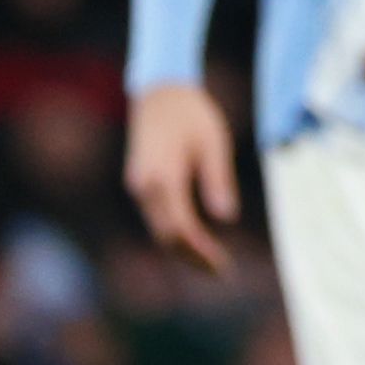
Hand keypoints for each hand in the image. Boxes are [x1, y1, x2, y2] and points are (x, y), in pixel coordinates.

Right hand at [126, 82, 244, 273]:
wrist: (160, 91)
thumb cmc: (192, 114)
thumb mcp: (214, 144)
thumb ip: (218, 180)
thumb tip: (226, 218)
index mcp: (163, 178)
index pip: (181, 229)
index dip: (201, 252)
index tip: (223, 268)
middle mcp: (143, 187)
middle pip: (165, 235)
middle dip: (191, 257)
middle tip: (221, 272)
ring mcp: (138, 185)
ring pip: (157, 228)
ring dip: (181, 248)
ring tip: (211, 262)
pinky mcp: (139, 182)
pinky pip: (155, 216)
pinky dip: (173, 232)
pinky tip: (194, 240)